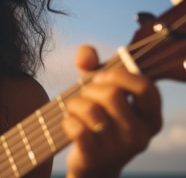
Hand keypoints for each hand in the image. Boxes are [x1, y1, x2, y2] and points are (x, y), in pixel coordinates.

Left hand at [61, 45, 162, 177]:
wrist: (93, 164)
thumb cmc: (98, 119)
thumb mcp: (100, 91)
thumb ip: (93, 65)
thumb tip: (85, 53)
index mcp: (151, 116)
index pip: (145, 86)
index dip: (119, 75)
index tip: (101, 77)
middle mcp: (141, 134)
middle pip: (112, 95)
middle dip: (89, 89)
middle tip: (84, 96)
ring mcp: (120, 148)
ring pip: (90, 110)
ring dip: (75, 104)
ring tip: (75, 109)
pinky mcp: (97, 157)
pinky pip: (75, 127)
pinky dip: (66, 120)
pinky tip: (69, 123)